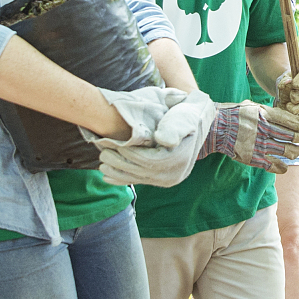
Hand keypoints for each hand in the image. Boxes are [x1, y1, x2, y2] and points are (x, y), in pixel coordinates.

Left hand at [90, 90, 214, 187]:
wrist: (196, 121)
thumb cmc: (186, 116)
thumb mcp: (183, 118)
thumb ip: (174, 128)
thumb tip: (162, 140)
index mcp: (178, 161)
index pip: (148, 162)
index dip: (129, 154)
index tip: (113, 145)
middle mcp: (174, 175)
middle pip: (141, 172)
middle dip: (119, 164)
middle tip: (102, 155)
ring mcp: (168, 180)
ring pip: (138, 179)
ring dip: (118, 173)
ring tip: (102, 165)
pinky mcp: (162, 180)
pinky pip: (140, 182)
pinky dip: (123, 179)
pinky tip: (109, 177)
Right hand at [203, 100, 298, 173]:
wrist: (215, 129)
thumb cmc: (233, 115)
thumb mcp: (251, 106)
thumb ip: (267, 111)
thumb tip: (285, 114)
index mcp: (264, 114)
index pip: (289, 120)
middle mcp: (264, 129)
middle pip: (292, 136)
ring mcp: (259, 144)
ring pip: (286, 151)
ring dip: (294, 152)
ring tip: (295, 151)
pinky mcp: (253, 158)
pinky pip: (273, 165)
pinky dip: (281, 167)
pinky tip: (283, 167)